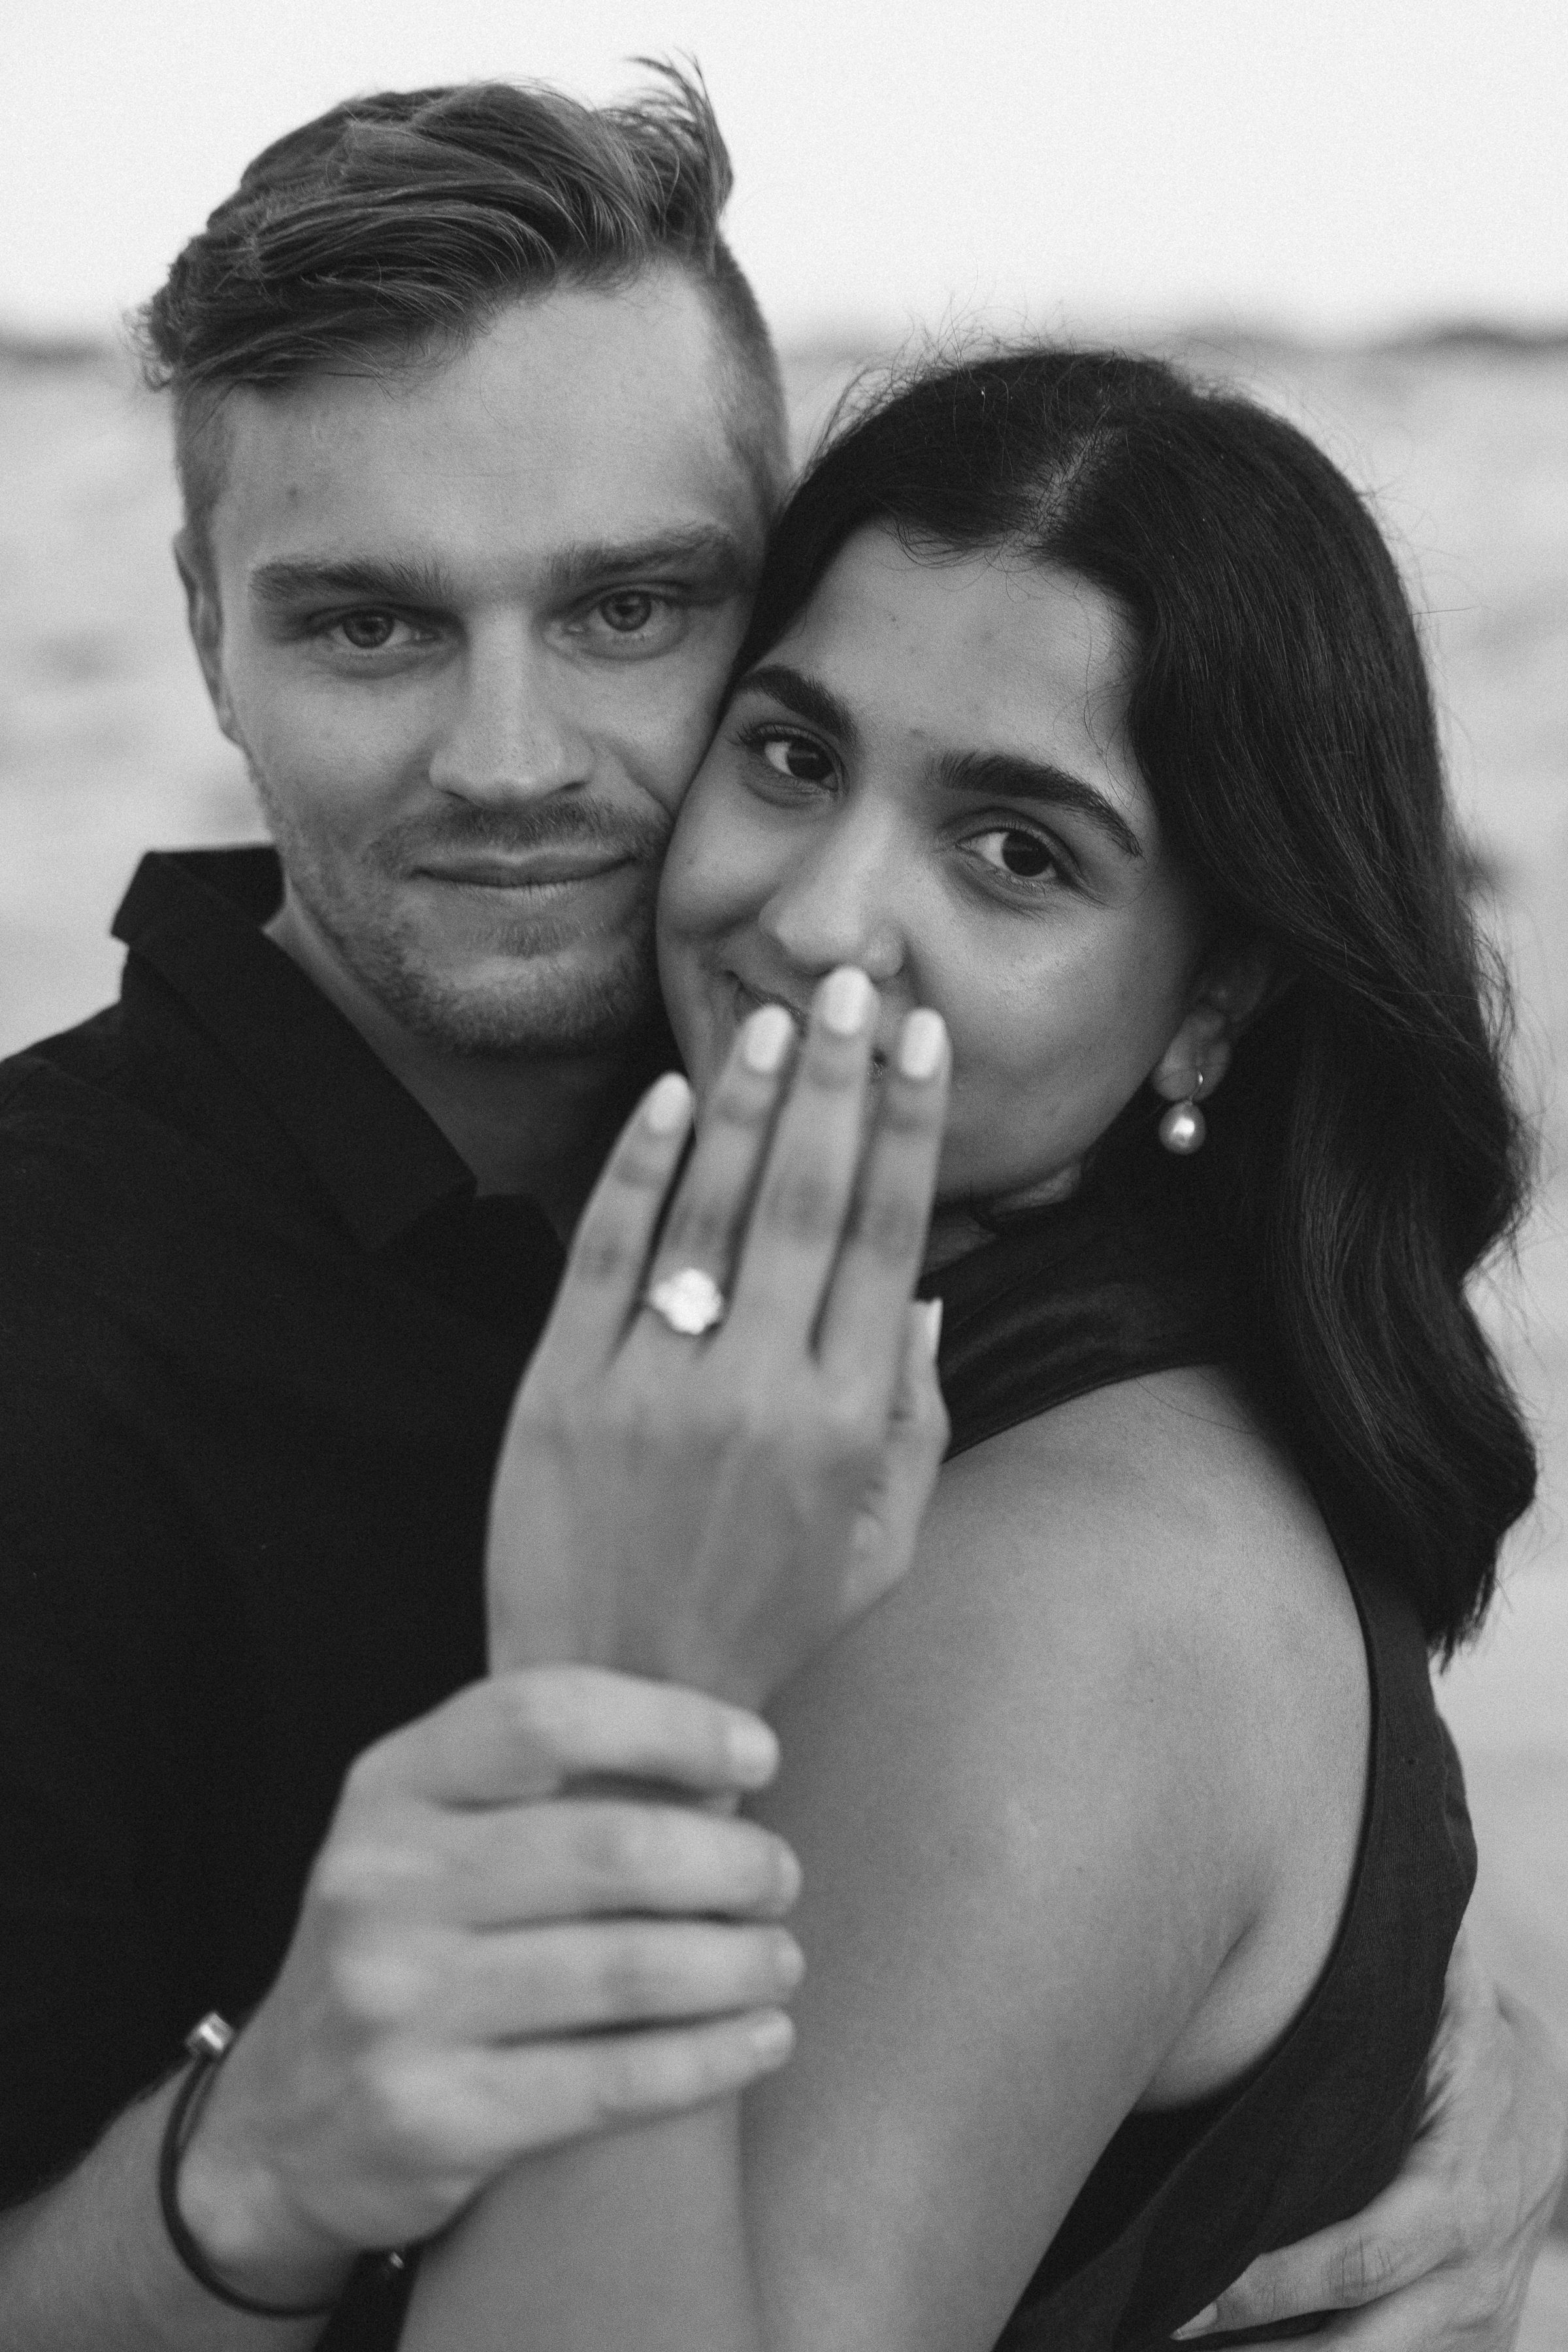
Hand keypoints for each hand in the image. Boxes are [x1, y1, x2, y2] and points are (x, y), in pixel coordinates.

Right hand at [175, 1669, 805, 2303]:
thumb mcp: (433, 1836)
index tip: (757, 1751)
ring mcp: (398, 2004)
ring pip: (624, 1969)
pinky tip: (761, 2039)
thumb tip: (721, 1765)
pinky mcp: (432, 2116)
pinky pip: (611, 2081)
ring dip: (734, 1962)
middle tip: (777, 1876)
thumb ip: (546, 1789)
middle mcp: (382, 1884)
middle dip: (726, 1861)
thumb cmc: (407, 1948)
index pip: (546, 1716)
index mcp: (392, 1787)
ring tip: (779, 1958)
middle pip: (605, 1848)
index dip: (669, 1724)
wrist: (281, 2126)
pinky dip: (709, 2056)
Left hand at [485, 969, 951, 1708]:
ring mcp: (654, 1387)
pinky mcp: (562, 1392)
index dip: (908, 1130)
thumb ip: (918, 1420)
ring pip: (711, 1213)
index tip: (923, 1045)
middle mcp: (759, 1394)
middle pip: (806, 1201)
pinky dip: (638, 1170)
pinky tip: (667, 1094)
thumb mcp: (882, 1546)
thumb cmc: (764, 1623)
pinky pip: (606, 1256)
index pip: (888, 1239)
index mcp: (847, 1426)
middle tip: (858, 985)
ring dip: (748, 1103)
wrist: (615, 1703)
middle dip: (838, 1081)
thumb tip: (924, 1289)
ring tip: (777, 1016)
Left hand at [1175, 1932, 1567, 2346]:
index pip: (1358, 2258)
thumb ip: (1408, 1972)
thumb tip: (1347, 1868)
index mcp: (1457, 2198)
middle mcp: (1467, 2284)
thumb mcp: (1455, 2017)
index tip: (1186, 2295)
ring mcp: (1471, 2333)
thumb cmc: (1477, 2061)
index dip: (1272, 2285)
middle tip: (1153, 2339)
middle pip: (1354, 2349)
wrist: (1556, 2127)